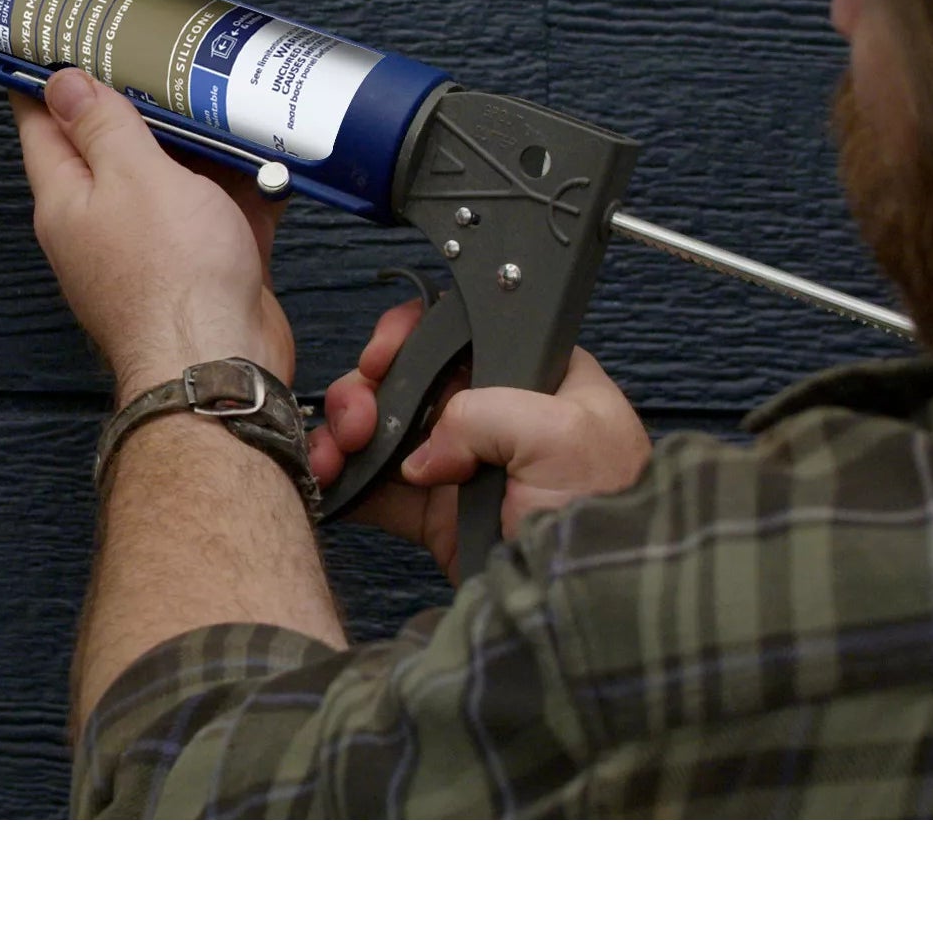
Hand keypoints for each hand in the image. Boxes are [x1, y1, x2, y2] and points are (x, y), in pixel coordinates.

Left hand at [9, 71, 294, 398]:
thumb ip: (103, 127)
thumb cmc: (169, 283)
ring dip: (204, 142)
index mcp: (69, 198)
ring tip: (228, 96)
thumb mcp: (132, 176)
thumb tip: (64, 85)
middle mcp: (105, 223)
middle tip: (162, 53)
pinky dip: (246, 186)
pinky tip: (268, 160)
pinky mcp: (206, 265)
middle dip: (142, 101)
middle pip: (115, 146)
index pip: (42, 124)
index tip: (54, 40)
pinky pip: (224, 211)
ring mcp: (158, 246)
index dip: (45, 79)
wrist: (223, 364)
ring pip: (177, 175)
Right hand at [308, 296, 652, 580]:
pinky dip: (347, 482)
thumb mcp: (560, 432)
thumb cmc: (603, 509)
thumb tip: (425, 453)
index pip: (463, 332)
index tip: (384, 355)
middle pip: (410, 379)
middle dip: (369, 390)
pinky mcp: (437, 515)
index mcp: (536, 377)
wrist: (591, 601)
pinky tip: (329, 480)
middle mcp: (496, 415)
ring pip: (385, 430)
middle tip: (358, 418)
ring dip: (348, 434)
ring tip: (334, 454)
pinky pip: (378, 488)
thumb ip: (483, 411)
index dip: (413, 336)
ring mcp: (463, 465)